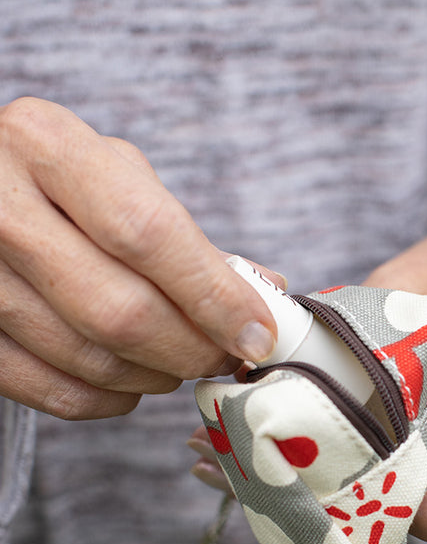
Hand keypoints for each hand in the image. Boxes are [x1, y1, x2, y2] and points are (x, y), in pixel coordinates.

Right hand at [0, 97, 283, 418]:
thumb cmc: (48, 178)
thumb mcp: (109, 173)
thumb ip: (181, 230)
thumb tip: (265, 290)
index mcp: (46, 144)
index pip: (147, 232)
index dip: (213, 295)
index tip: (258, 332)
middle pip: (120, 309)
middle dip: (192, 348)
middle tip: (224, 356)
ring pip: (87, 357)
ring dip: (154, 375)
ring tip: (178, 363)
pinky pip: (48, 390)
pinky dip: (105, 399)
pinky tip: (130, 382)